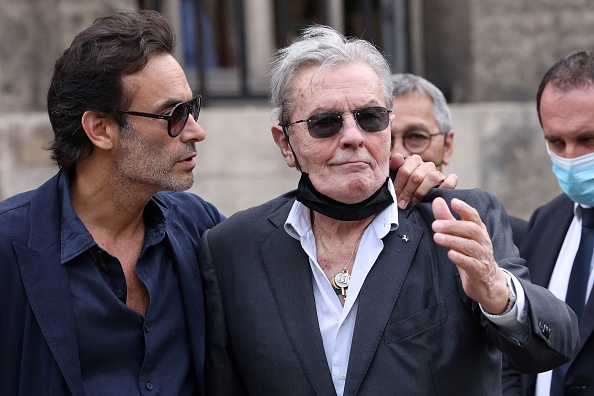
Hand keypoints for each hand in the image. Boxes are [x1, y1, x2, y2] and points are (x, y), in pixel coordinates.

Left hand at [390, 153, 457, 208]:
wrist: (420, 197)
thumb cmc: (406, 187)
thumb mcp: (397, 177)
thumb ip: (394, 166)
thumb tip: (397, 156)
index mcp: (414, 160)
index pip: (405, 170)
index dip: (399, 185)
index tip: (395, 197)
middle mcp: (427, 165)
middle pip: (417, 176)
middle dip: (408, 191)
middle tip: (402, 203)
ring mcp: (439, 173)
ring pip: (432, 177)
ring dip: (422, 191)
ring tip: (415, 202)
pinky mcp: (449, 181)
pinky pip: (450, 181)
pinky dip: (446, 186)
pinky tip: (437, 194)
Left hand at [431, 197, 507, 313]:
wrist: (488, 283)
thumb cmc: (471, 255)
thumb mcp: (459, 236)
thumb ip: (448, 219)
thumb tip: (437, 201)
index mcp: (478, 231)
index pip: (474, 216)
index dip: (465, 208)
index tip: (453, 201)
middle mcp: (482, 242)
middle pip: (471, 230)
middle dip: (452, 226)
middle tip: (435, 225)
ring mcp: (482, 256)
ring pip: (470, 246)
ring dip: (453, 241)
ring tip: (437, 237)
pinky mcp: (479, 271)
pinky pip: (472, 264)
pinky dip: (461, 258)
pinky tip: (450, 254)